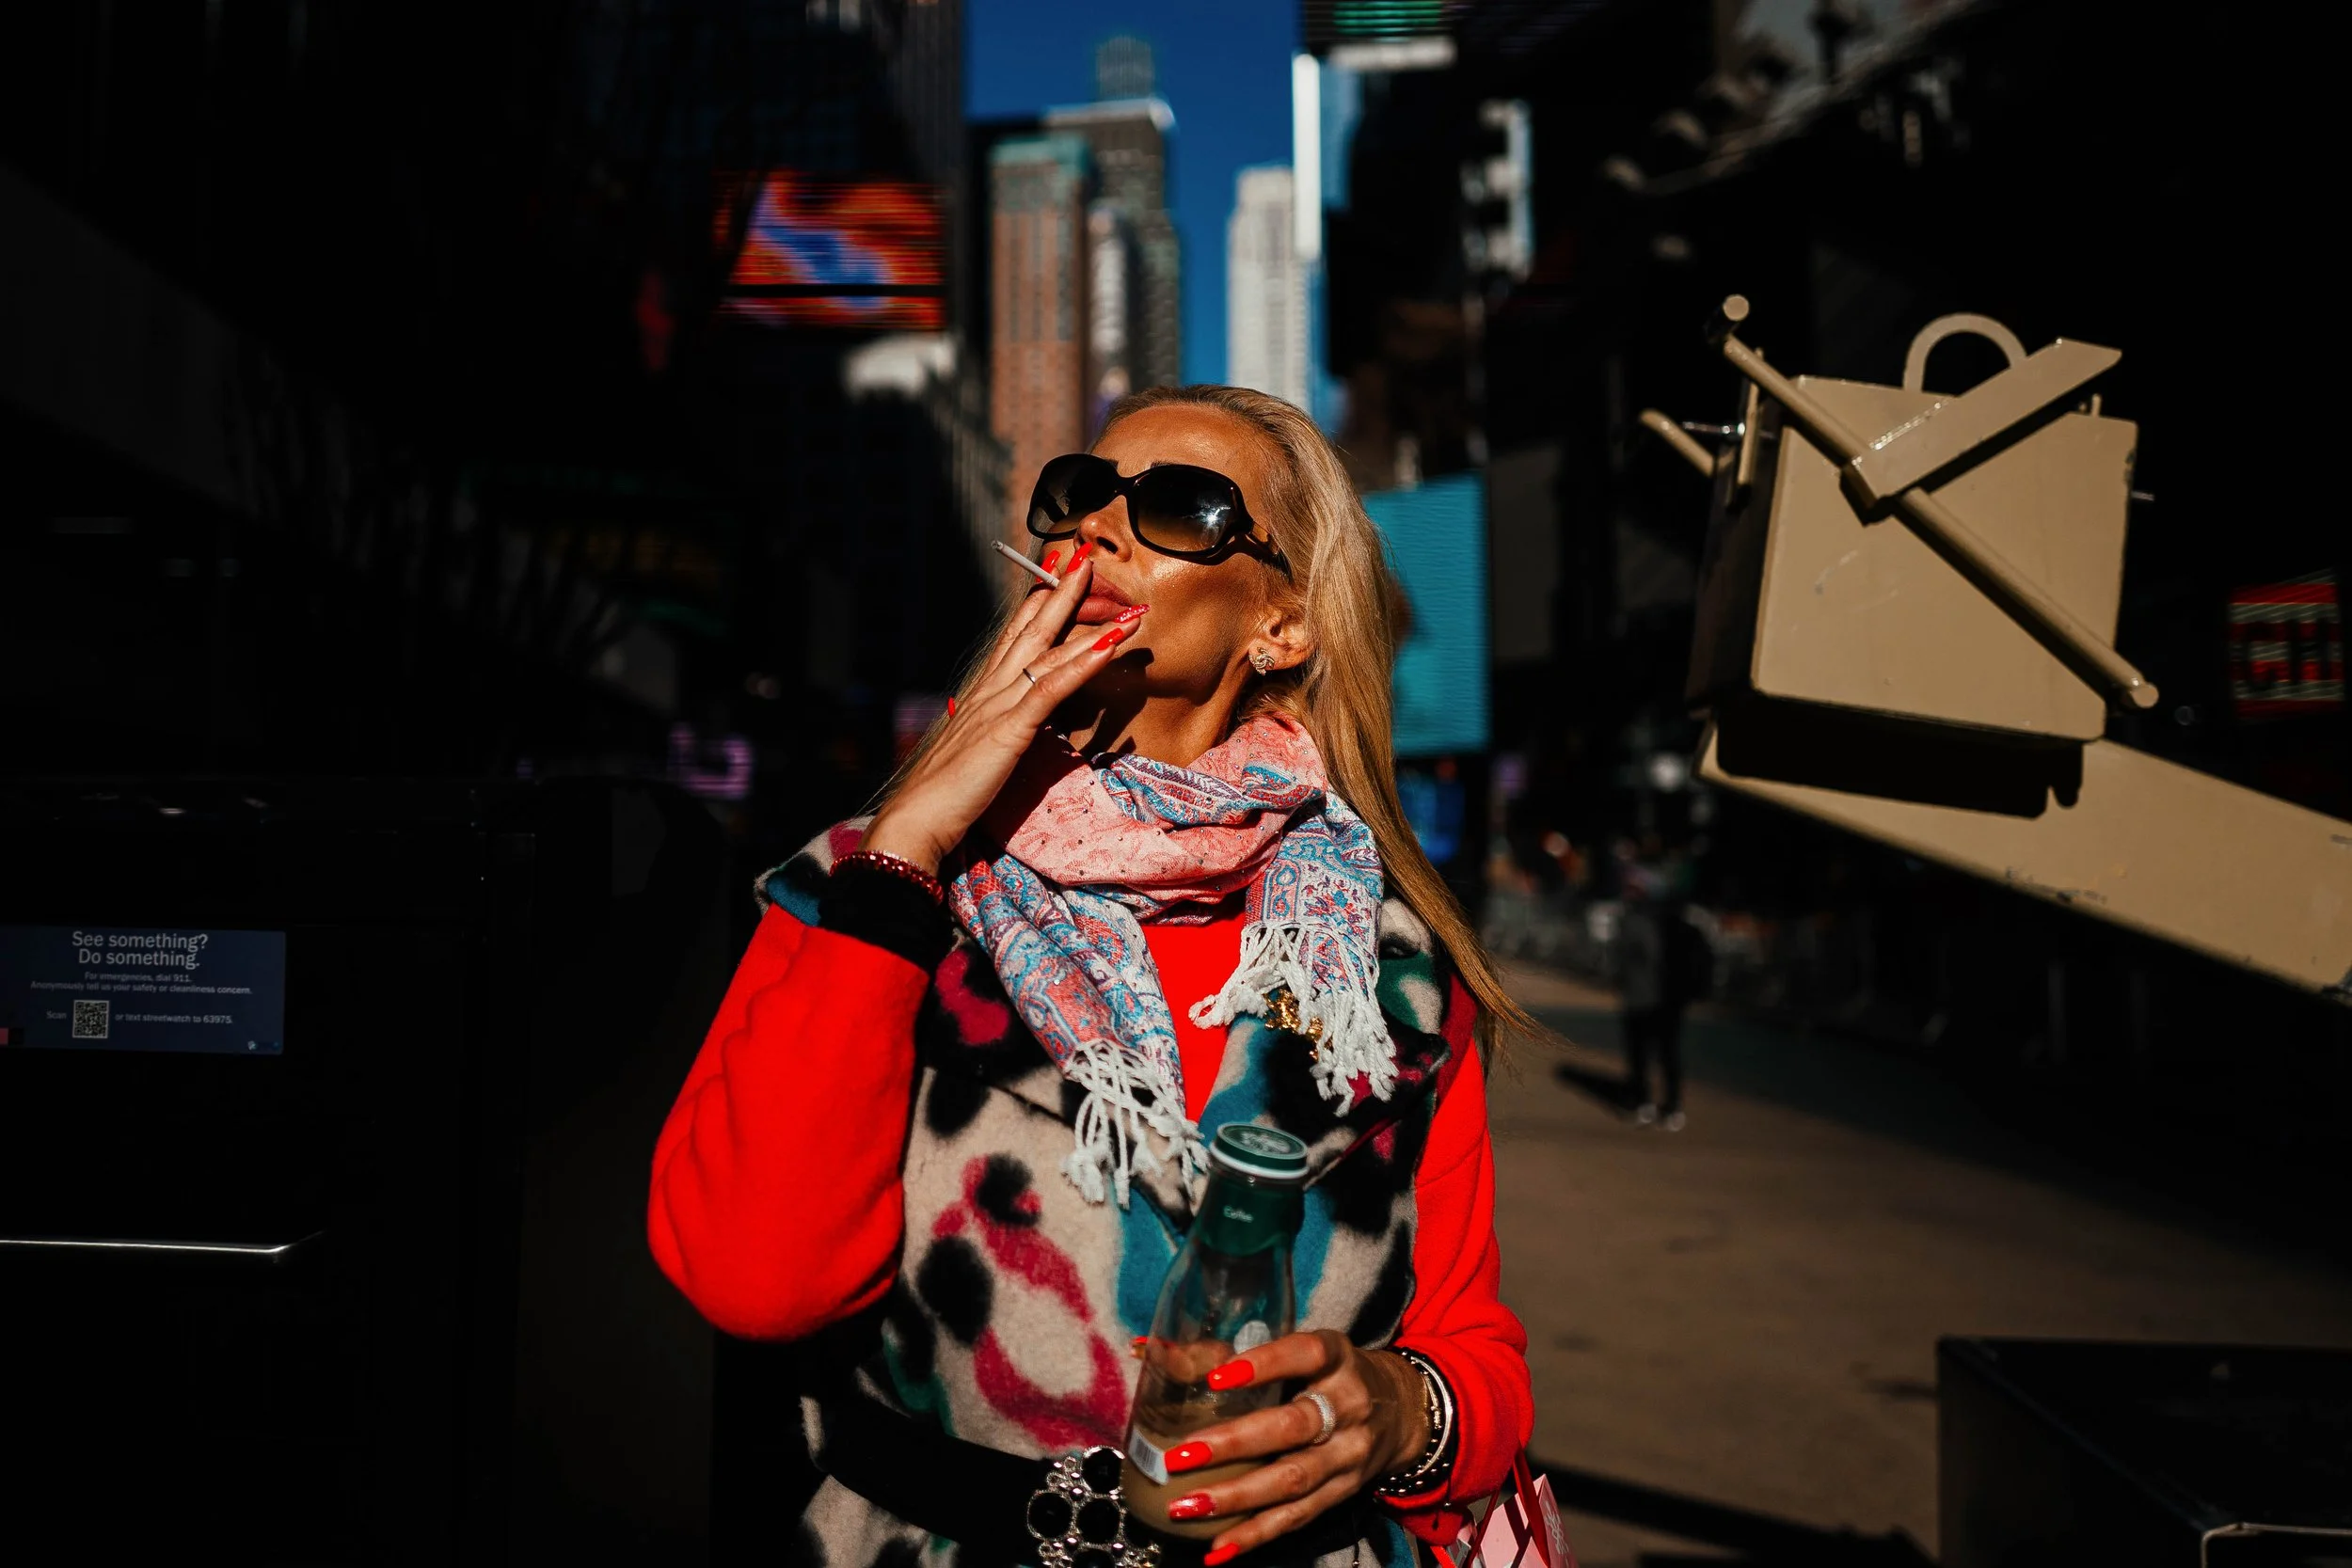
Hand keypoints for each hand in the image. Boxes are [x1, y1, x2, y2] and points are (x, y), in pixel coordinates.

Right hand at [862, 548, 1144, 874]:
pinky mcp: (1009, 728)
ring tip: (1126, 605)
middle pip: (1032, 629)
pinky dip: (1084, 664)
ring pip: (1050, 653)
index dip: (1037, 604)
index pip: (1013, 636)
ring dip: (1091, 626)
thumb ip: (995, 732)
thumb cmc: (946, 794)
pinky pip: (1052, 688)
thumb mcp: (977, 753)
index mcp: (981, 694)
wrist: (917, 817)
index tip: (1056, 575)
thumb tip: (1012, 726)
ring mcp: (998, 705)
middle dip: (1062, 592)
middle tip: (1085, 557)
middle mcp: (989, 689)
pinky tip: (1111, 646)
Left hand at [1157, 1330, 1432, 1562]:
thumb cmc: (1327, 1372)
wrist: (1399, 1410)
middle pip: (1294, 1427)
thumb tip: (1146, 1350)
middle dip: (1235, 1444)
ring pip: (1292, 1479)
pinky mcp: (1342, 1493)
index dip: (1265, 1364)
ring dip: (1236, 1497)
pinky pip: (1296, 1518)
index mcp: (1335, 1357)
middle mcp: (1348, 1405)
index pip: (1305, 1354)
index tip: (1217, 1376)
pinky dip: (1254, 1536)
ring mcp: (1347, 1454)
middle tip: (1180, 1455)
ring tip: (1185, 1506)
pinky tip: (1216, 1550)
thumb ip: (1226, 1350)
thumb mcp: (1297, 1350)